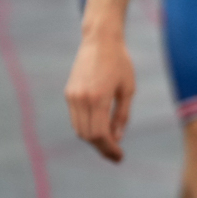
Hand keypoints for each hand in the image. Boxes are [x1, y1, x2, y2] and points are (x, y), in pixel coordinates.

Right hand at [64, 33, 135, 161]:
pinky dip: (86, 127)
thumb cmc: (119, 62)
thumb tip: (116, 138)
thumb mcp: (127, 89)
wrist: (100, 40)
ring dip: (93, 139)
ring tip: (109, 142)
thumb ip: (122, 115)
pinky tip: (99, 128)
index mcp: (98, 98)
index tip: (119, 157)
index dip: (109, 149)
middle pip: (87, 136)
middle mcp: (82, 99)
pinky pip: (76, 118)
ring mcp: (72, 96)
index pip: (100, 134)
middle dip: (101, 148)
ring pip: (79, 129)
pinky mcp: (68, 93)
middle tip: (115, 154)